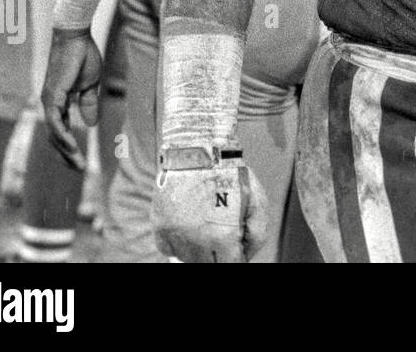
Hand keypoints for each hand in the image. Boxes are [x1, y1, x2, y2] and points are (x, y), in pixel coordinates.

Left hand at [40, 26, 103, 169]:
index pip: (60, 131)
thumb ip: (88, 104)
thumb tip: (90, 124)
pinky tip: (71, 145)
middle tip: (78, 169)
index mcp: (58, 102)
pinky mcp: (53, 95)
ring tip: (77, 163)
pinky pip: (55, 121)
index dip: (69, 147)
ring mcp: (49, 100)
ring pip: (53, 133)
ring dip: (65, 150)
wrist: (77, 37)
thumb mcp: (91, 85)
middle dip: (66, 155)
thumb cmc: (84, 57)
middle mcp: (50, 104)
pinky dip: (62, 135)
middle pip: (54, 137)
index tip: (79, 161)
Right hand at [153, 149, 268, 262]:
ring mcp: (174, 234)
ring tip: (206, 224)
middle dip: (217, 254)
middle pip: (207, 265)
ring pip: (187, 258)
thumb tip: (243, 257)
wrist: (199, 149)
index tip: (236, 248)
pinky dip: (179, 243)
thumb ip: (256, 236)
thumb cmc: (231, 175)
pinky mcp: (159, 226)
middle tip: (222, 233)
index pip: (229, 265)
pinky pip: (169, 248)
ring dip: (198, 249)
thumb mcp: (257, 202)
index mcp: (222, 236)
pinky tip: (189, 225)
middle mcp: (195, 240)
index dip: (235, 257)